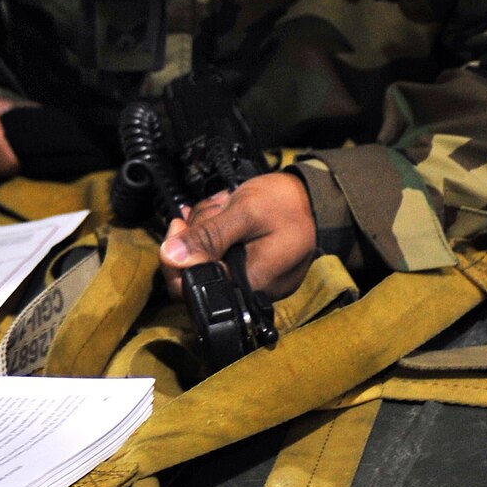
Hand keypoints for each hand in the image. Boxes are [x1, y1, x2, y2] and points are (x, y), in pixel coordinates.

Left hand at [159, 172, 317, 302]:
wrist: (316, 197)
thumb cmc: (287, 205)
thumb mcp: (245, 214)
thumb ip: (208, 236)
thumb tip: (171, 255)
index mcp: (248, 286)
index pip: (191, 288)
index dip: (176, 258)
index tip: (180, 225)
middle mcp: (246, 289)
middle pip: (194, 269)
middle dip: (197, 234)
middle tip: (215, 209)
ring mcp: (246, 277)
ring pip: (203, 255)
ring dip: (206, 226)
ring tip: (226, 206)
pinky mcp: (245, 264)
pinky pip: (217, 251)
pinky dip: (215, 228)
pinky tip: (223, 210)